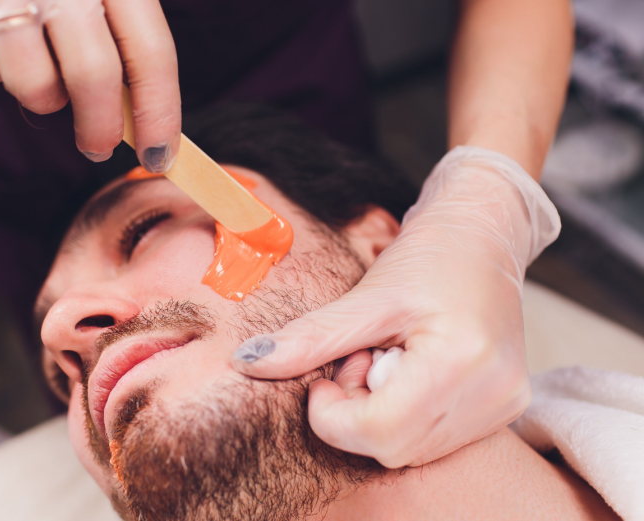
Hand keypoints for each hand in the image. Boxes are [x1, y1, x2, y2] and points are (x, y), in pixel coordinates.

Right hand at [0, 0, 180, 168]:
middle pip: (94, 73)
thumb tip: (147, 125)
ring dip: (39, 95)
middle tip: (98, 147)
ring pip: (33, 82)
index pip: (150, 51)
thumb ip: (118, 43)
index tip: (159, 157)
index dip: (160, 113)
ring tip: (34, 68)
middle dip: (100, 126)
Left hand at [232, 146, 559, 467]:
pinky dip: (405, 413)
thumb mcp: (367, 294)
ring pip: (410, 448)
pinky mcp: (502, 406)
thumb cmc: (431, 254)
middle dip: (356, 411)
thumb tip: (248, 361)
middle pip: (392, 446)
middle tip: (359, 357)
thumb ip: (311, 337)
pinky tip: (407, 370)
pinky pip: (433, 437)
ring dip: (380, 413)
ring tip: (386, 357)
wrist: (484, 234)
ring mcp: (501, 405)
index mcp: (461, 362)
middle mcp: (491, 395)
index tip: (328, 372)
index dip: (333, 413)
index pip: (377, 431)